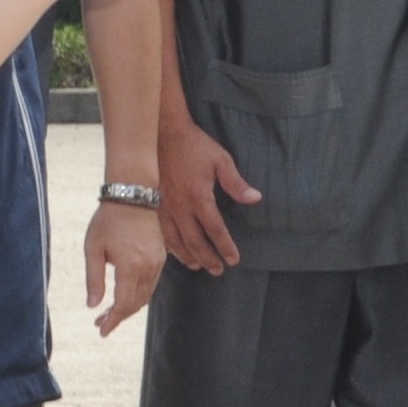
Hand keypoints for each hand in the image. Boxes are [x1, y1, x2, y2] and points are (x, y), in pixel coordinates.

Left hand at [85, 196, 167, 334]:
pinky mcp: (161, 256)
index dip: (112, 320)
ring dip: (129, 307)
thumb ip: (94, 279)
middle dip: (119, 317)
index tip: (101, 331)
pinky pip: (151, 284)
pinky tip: (125, 295)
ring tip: (110, 313)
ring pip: (146, 295)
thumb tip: (93, 305)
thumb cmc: (108, 220)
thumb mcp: (93, 249)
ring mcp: (158, 262)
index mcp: (131, 267)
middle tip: (101, 324)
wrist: (133, 195)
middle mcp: (149, 268)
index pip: (123, 304)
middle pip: (136, 303)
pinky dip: (139, 295)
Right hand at [159, 106, 261, 274]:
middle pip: (194, 241)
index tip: (234, 260)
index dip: (225, 247)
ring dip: (187, 257)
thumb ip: (236, 183)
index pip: (215, 229)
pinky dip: (169, 246)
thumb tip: (255, 199)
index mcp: (199, 197)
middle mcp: (180, 207)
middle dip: (207, 258)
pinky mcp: (152, 206)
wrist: (162, 135)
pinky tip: (174, 252)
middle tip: (218, 271)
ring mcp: (163, 208)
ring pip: (175, 241)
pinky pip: (160, 233)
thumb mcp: (221, 160)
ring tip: (198, 266)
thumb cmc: (194, 146)